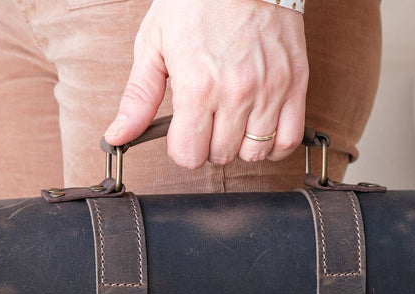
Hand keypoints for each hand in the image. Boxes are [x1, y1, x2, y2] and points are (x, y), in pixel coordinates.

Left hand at [103, 0, 307, 168]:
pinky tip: (260, 130)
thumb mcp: (153, 44)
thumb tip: (118, 135)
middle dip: (209, 145)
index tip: (182, 133)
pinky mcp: (296, 82)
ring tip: (232, 122)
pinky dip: (274, 145)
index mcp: (198, 86)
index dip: (181, 148)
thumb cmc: (196, 1)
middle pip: (221, 156)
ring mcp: (270, 89)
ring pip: (255, 152)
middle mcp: (236, 92)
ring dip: (240, 145)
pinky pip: (289, 139)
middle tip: (206, 121)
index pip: (189, 155)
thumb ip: (138, 97)